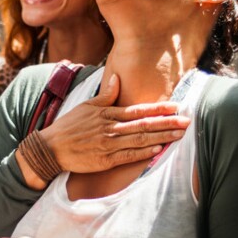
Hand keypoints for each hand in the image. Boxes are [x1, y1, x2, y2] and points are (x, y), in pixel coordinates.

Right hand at [42, 73, 189, 172]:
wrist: (51, 148)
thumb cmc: (69, 126)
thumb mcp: (86, 105)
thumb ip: (105, 95)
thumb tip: (117, 77)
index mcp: (107, 114)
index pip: (138, 110)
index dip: (158, 109)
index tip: (176, 107)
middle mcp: (110, 128)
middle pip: (144, 125)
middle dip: (167, 123)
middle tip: (186, 120)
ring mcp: (108, 145)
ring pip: (140, 140)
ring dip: (161, 137)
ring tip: (179, 134)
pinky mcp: (105, 161)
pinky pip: (128, 156)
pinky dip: (144, 153)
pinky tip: (158, 150)